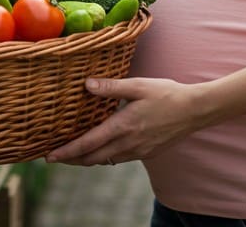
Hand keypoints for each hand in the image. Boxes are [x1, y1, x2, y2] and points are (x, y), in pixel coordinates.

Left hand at [45, 78, 208, 165]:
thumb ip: (111, 87)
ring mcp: (138, 151)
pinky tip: (101, 149)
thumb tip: (86, 84)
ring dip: (87, 159)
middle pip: (92, 158)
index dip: (67, 151)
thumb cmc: (167, 94)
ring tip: (73, 154)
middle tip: (55, 157)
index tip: (49, 156)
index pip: (88, 144)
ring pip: (105, 161)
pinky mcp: (147, 153)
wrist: (196, 111)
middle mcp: (129, 143)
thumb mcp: (139, 85)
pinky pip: (119, 159)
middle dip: (72, 159)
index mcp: (123, 126)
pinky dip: (104, 157)